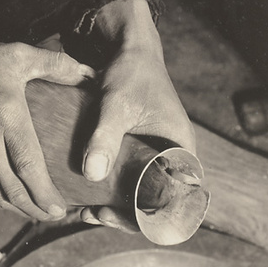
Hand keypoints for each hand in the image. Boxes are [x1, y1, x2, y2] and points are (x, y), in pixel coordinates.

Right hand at [0, 36, 94, 220]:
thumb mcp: (15, 55)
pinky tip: (13, 202)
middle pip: (14, 189)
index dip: (45, 192)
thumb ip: (54, 64)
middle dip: (38, 209)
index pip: (28, 165)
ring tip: (40, 213)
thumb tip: (88, 73)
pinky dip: (0, 200)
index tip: (61, 207)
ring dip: (20, 209)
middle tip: (56, 215)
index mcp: (5, 117)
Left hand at [80, 0, 194, 230]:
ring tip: (86, 211)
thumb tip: (92, 175)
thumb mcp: (116, 104)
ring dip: (116, 204)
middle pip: (155, 201)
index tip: (113, 217)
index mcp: (181, 149)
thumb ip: (105, 137)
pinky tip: (86, 192)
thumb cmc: (131, 72)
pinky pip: (130, 176)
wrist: (129, 49)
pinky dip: (112, 188)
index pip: (174, 199)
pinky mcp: (139, 149)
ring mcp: (156, 153)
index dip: (146, 216)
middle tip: (93, 215)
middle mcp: (173, 156)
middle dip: (125, 215)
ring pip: (140, 191)